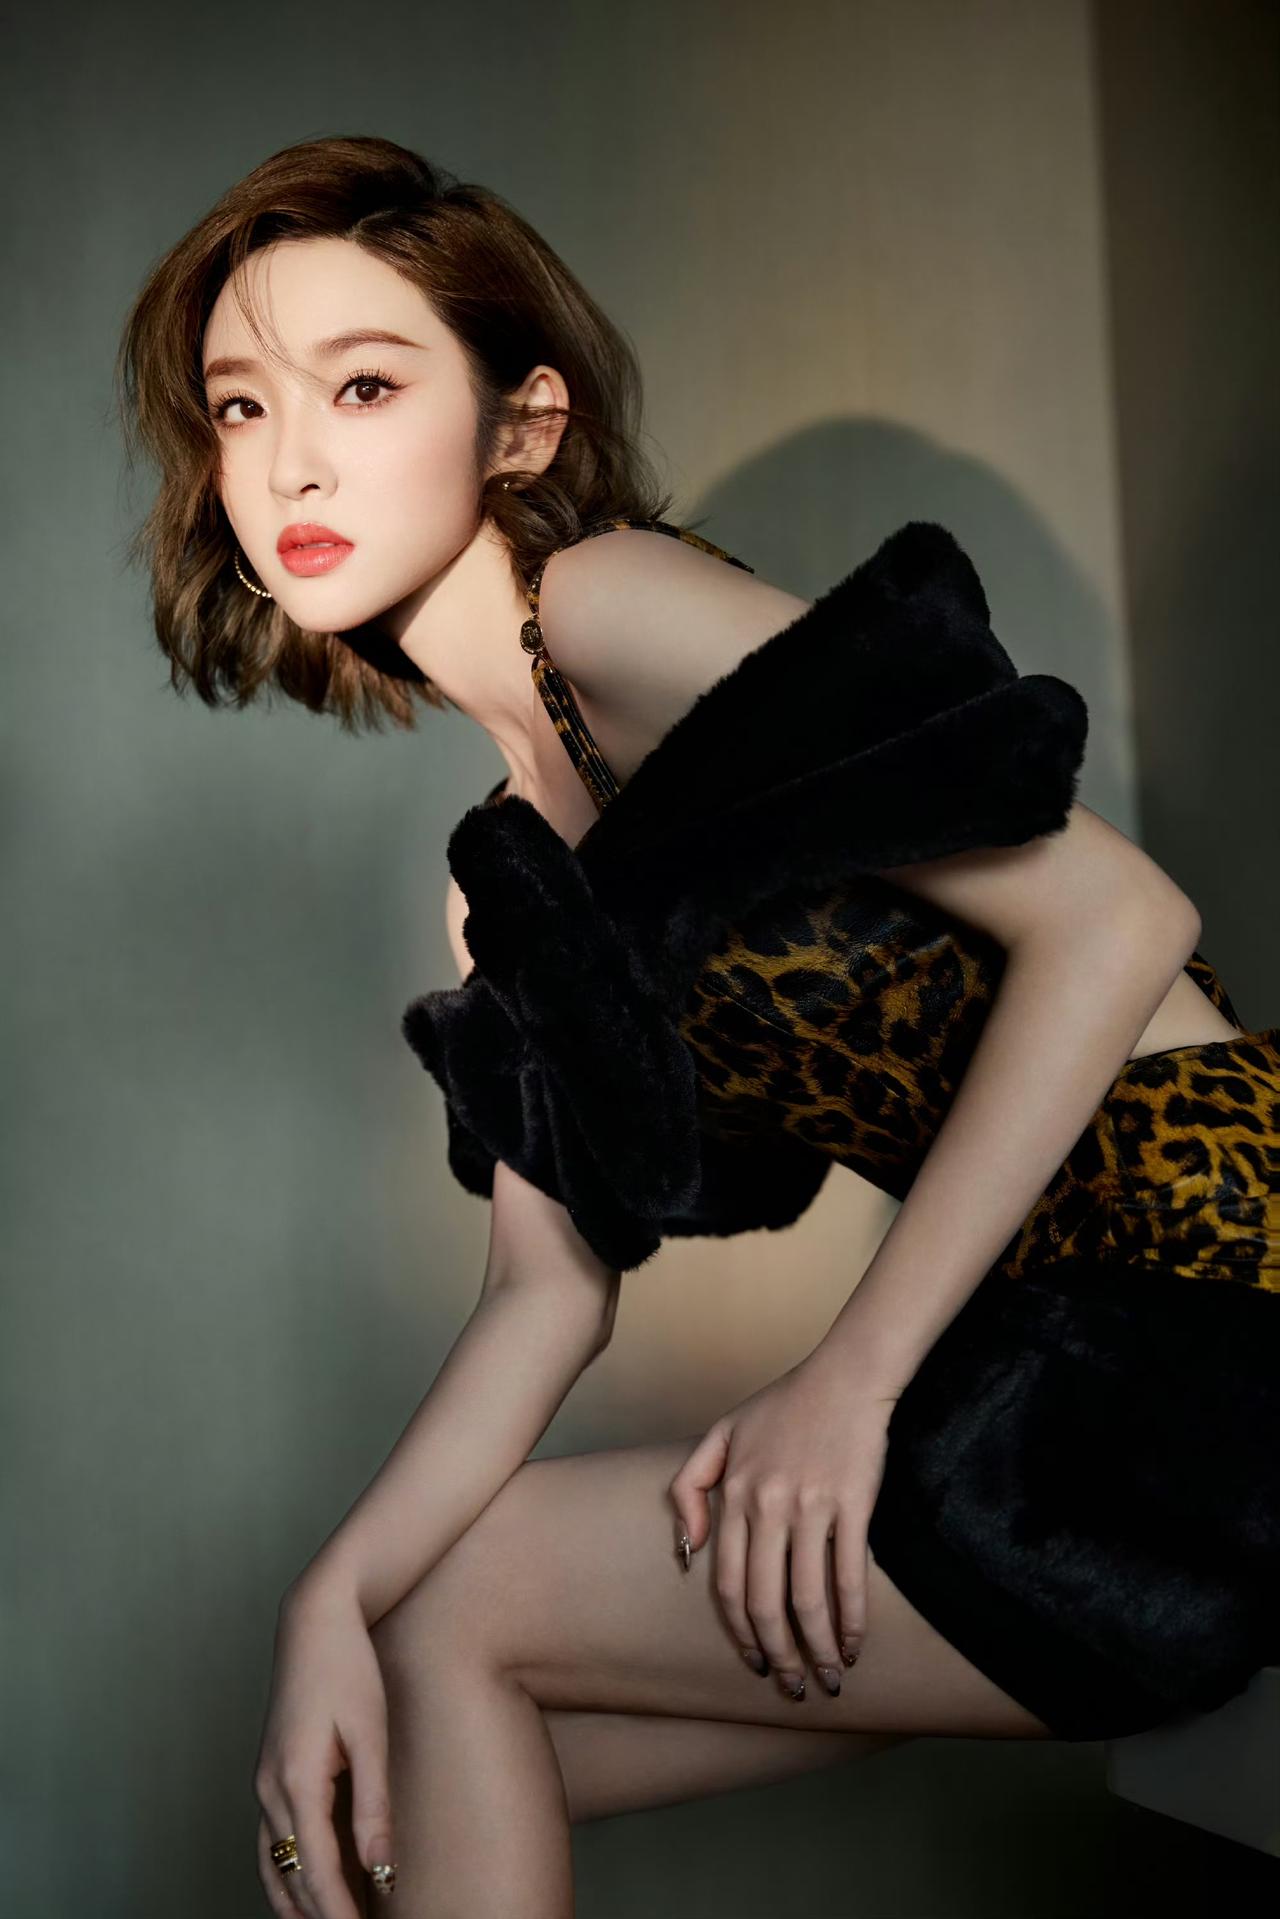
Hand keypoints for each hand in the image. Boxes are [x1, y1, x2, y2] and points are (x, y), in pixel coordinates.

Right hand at [253, 1582, 395, 1917]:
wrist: (314, 1618)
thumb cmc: (348, 1666)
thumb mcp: (370, 1733)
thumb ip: (374, 1804)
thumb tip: (380, 1867)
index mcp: (296, 1779)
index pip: (316, 1868)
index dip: (339, 1910)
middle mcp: (270, 1787)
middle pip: (291, 1873)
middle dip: (320, 1913)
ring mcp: (263, 1780)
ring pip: (273, 1863)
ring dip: (297, 1900)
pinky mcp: (268, 1771)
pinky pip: (269, 1839)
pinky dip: (284, 1872)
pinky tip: (304, 1886)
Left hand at [669, 1352, 898, 1701]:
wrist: (845, 1375)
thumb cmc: (786, 1404)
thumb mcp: (722, 1433)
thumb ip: (691, 1486)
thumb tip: (686, 1551)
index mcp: (735, 1493)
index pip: (727, 1583)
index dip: (739, 1632)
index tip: (753, 1661)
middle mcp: (768, 1505)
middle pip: (764, 1601)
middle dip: (777, 1655)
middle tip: (791, 1686)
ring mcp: (811, 1506)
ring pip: (807, 1598)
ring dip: (816, 1650)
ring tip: (827, 1678)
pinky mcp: (852, 1504)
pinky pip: (849, 1576)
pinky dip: (851, 1620)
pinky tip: (854, 1644)